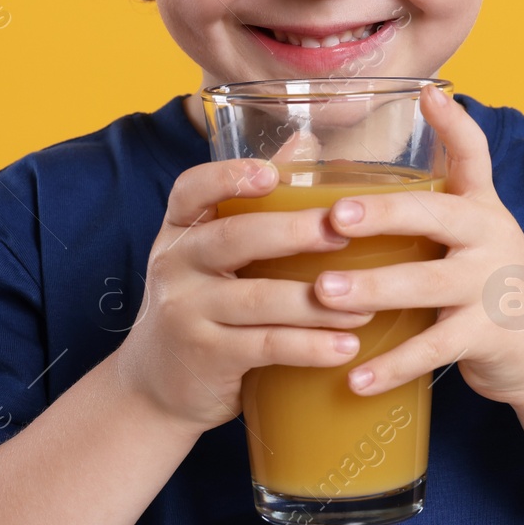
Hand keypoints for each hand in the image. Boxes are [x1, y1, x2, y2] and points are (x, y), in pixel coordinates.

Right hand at [113, 156, 374, 435]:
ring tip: (367, 304)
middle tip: (342, 232)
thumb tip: (307, 138)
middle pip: (233, 238)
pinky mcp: (207, 357)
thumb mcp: (214, 253)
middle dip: (292, 233)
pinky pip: (264, 346)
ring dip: (318, 302)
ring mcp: (187, 312)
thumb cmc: (204, 304)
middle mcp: (176, 265)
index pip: (191, 189)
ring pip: (258, 299)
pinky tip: (346, 348)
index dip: (228, 176)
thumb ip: (256, 202)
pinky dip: (309, 347)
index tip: (270, 174)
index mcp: (181, 229)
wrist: (156, 386)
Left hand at [312, 82, 523, 405]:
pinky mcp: (490, 336)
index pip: (474, 156)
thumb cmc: (488, 286)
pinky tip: (354, 379)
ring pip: (428, 283)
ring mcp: (493, 288)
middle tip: (334, 216)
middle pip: (436, 216)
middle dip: (383, 214)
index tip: (426, 95)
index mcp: (481, 209)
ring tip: (324, 293)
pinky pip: (434, 349)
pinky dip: (393, 366)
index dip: (454, 124)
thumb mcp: (473, 237)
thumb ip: (432, 209)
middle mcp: (491, 238)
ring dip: (373, 288)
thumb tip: (362, 177)